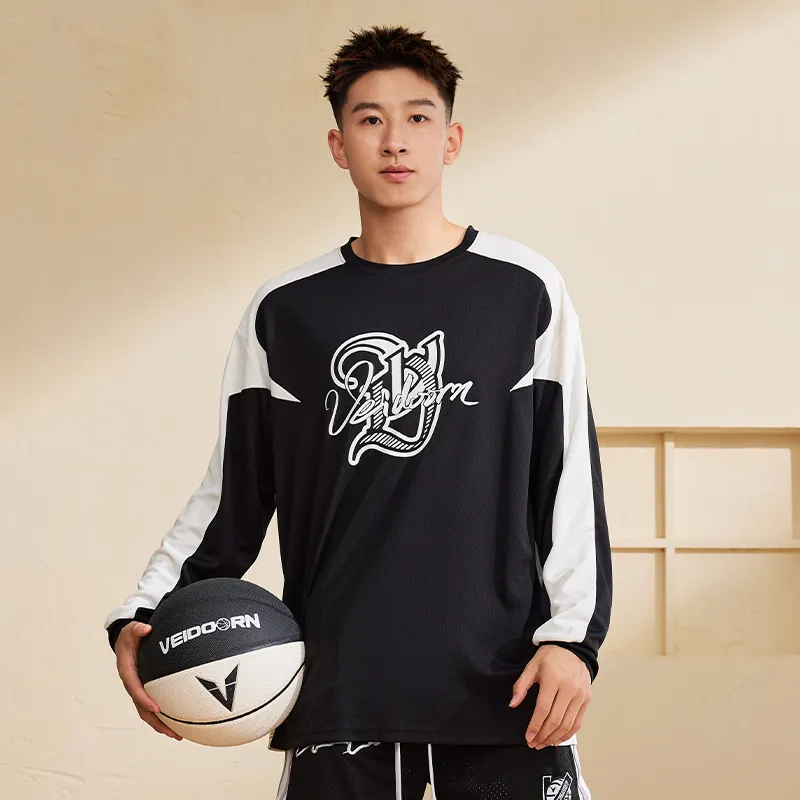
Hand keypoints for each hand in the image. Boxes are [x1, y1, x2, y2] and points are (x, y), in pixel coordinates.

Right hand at [115, 621, 182, 740]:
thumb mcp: (132, 629)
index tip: (156, 708)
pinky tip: (180, 721)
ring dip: (161, 724)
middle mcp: (133, 684)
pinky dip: (165, 715)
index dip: (144, 699)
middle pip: (142, 708)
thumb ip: (137, 628)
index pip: (135, 688)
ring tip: (178, 735)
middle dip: (156, 721)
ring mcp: (139, 688)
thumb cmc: (131, 635)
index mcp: (127, 671)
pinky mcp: (147, 689)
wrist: (126, 639)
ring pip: (148, 712)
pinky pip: (154, 705)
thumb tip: (146, 628)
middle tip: (172, 732)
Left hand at [508, 644, 590, 747]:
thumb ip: (521, 686)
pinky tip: (558, 739)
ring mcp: (580, 695)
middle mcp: (569, 689)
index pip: (543, 709)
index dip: (535, 726)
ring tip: (544, 744)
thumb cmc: (549, 657)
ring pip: (567, 724)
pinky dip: (568, 734)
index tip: (528, 737)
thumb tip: (513, 704)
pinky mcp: (587, 699)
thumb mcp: (531, 666)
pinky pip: (578, 722)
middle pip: (555, 720)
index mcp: (553, 680)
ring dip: (555, 738)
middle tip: (534, 744)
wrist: (572, 648)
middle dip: (543, 735)